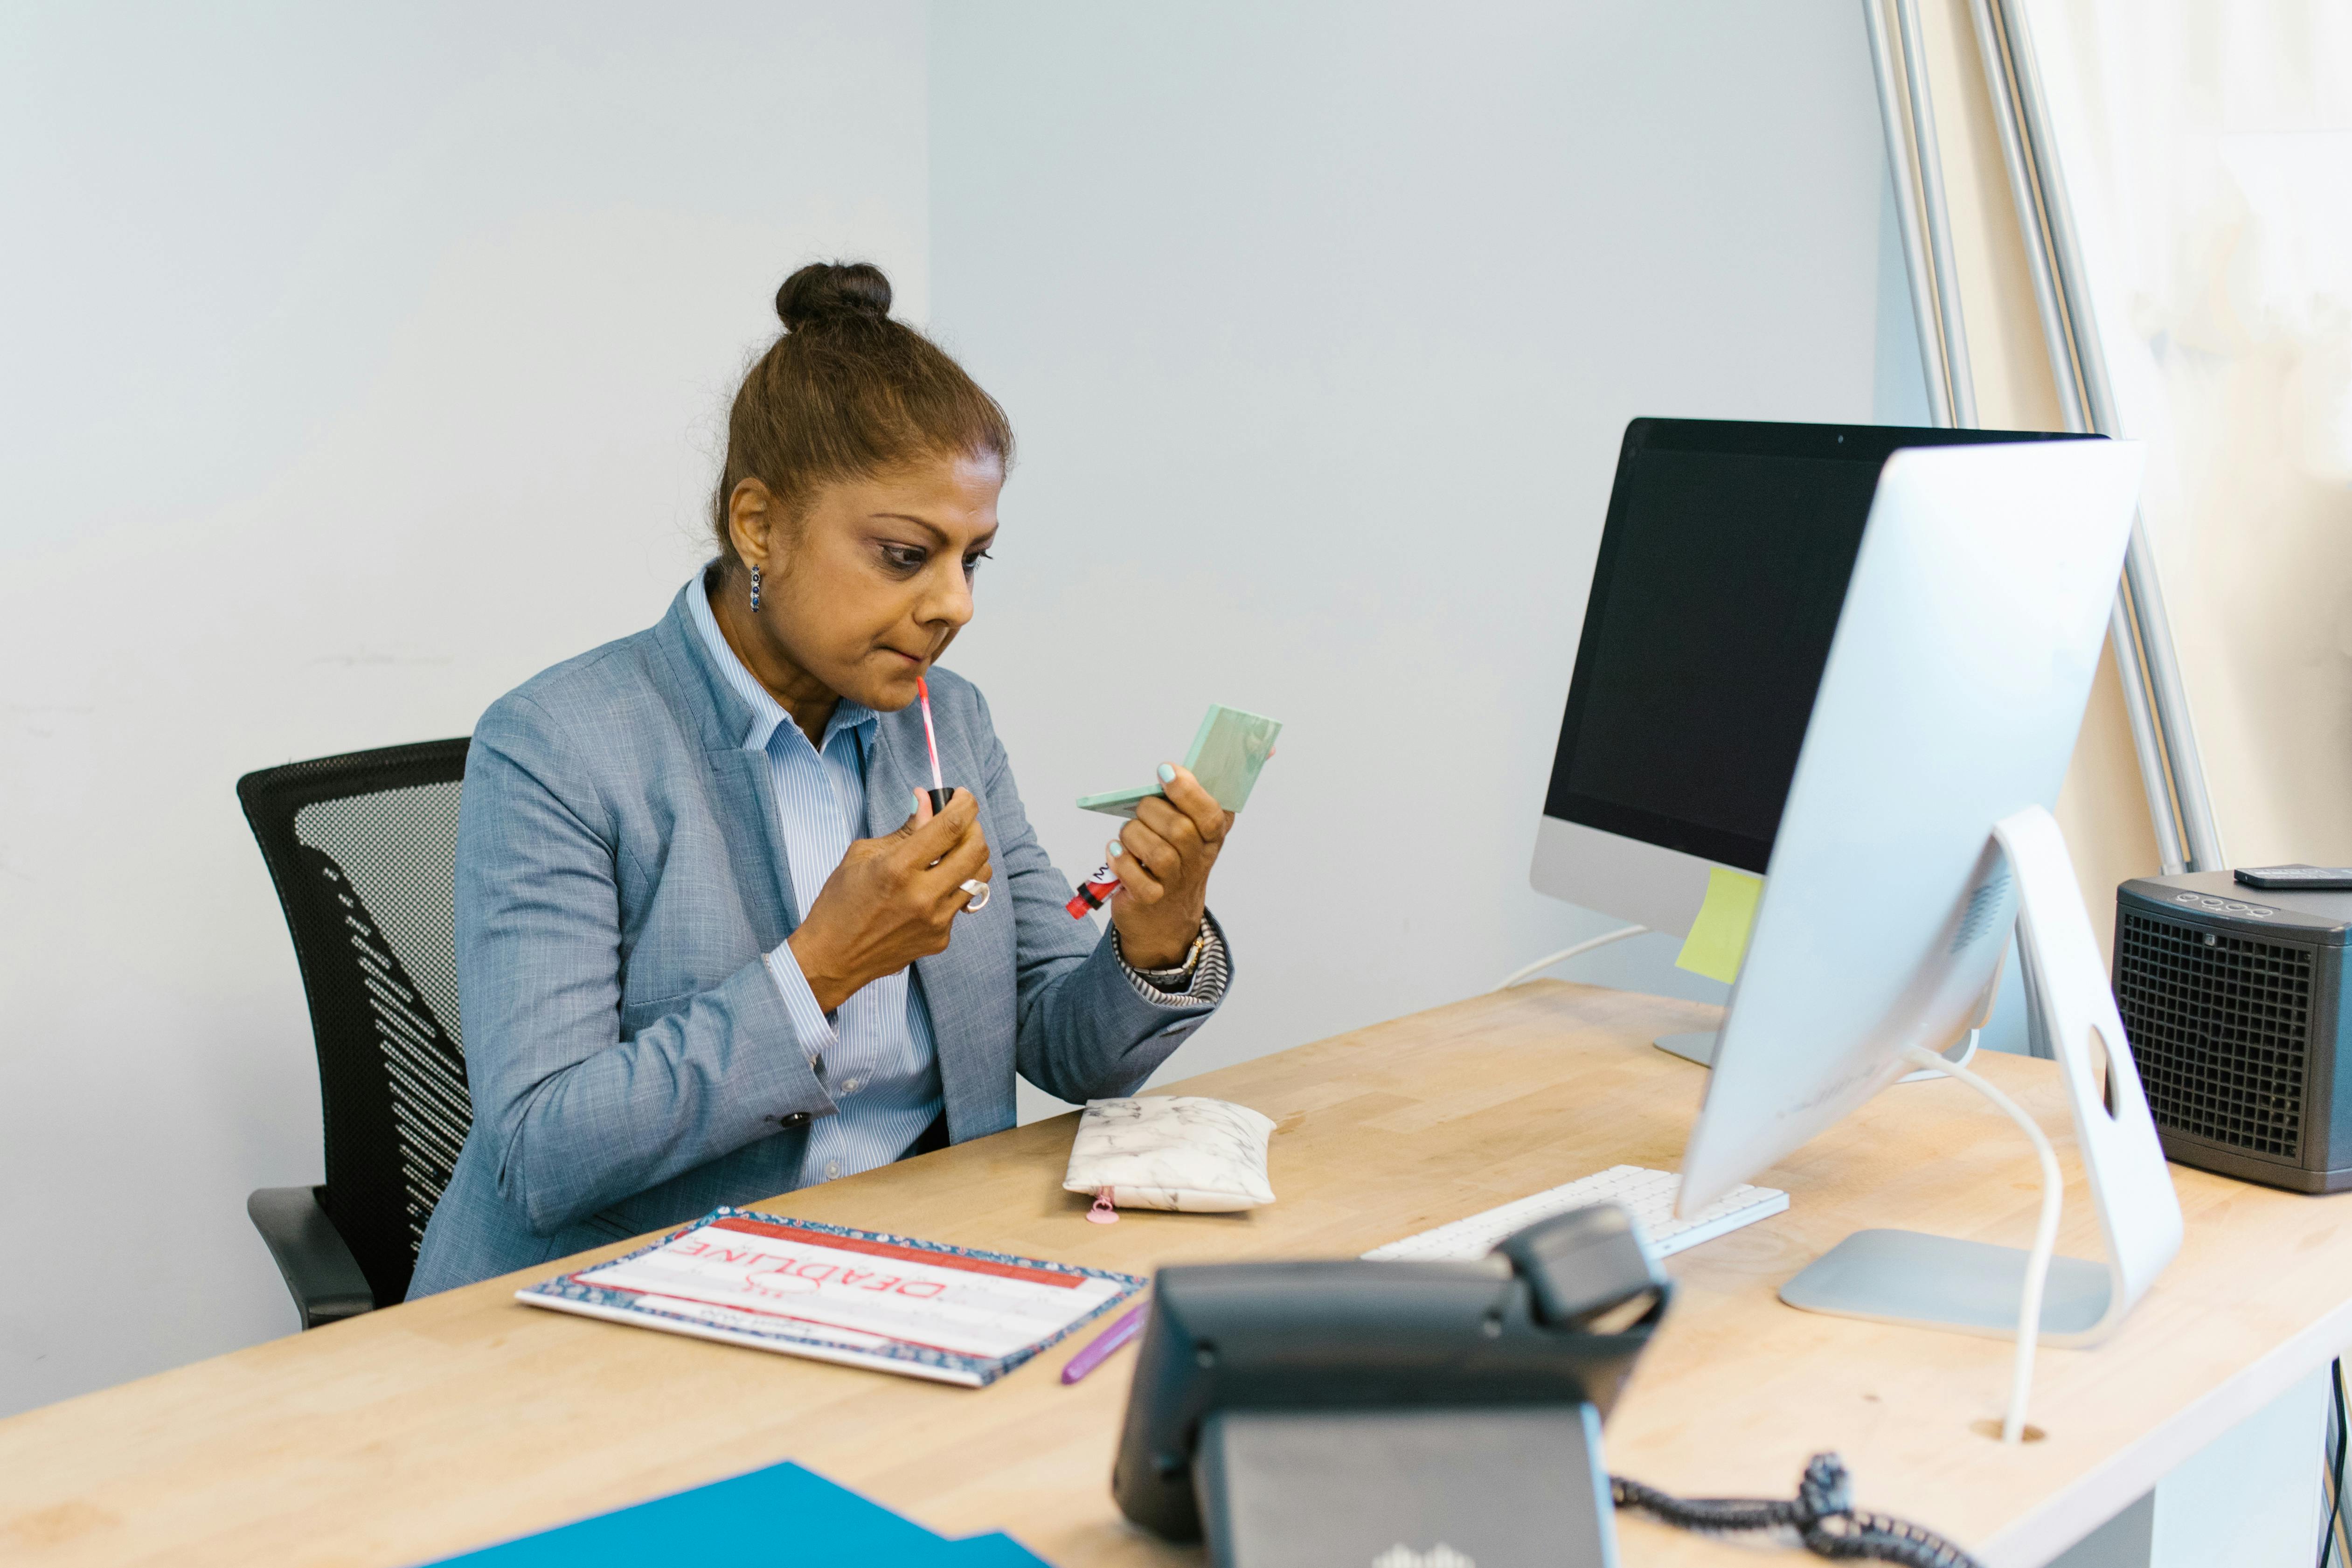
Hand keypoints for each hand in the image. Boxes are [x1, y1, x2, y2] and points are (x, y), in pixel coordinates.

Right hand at [787, 789, 990, 1013]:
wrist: (832, 958)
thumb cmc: (840, 903)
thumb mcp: (863, 856)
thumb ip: (904, 830)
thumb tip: (925, 801)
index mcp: (898, 869)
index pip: (951, 826)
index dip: (964, 804)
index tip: (963, 796)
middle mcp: (923, 896)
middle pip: (976, 849)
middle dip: (973, 827)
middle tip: (960, 823)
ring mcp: (936, 920)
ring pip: (980, 877)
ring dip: (970, 857)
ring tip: (950, 852)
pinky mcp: (940, 939)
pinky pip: (960, 902)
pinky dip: (952, 887)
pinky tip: (930, 888)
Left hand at [1108, 764, 1234, 967]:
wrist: (1165, 918)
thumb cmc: (1174, 861)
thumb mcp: (1190, 831)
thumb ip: (1186, 800)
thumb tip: (1171, 768)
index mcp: (1212, 836)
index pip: (1212, 813)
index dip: (1187, 790)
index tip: (1165, 771)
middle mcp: (1198, 859)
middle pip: (1179, 829)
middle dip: (1151, 811)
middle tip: (1140, 809)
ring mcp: (1176, 882)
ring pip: (1158, 852)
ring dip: (1133, 836)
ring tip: (1126, 835)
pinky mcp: (1151, 899)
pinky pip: (1136, 877)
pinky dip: (1121, 861)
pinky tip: (1116, 853)